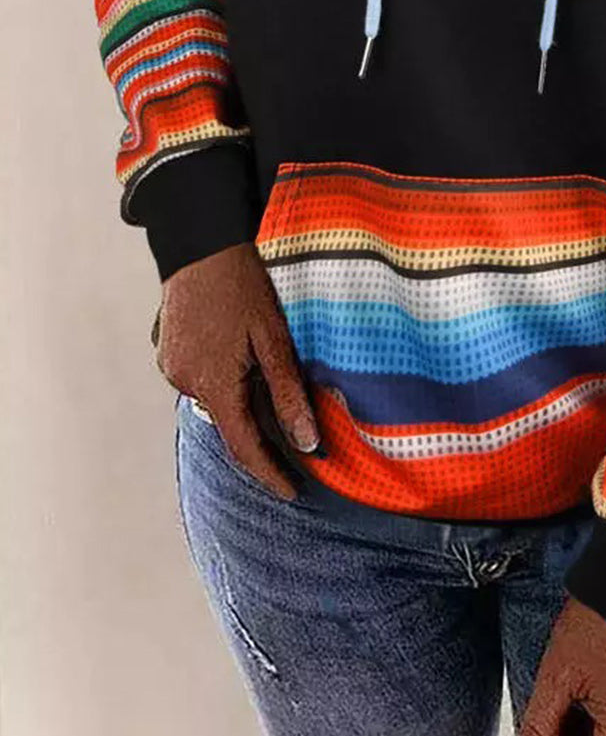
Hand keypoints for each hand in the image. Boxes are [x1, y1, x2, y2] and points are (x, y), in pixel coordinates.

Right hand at [154, 241, 318, 499]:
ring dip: (243, 402)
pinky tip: (243, 361)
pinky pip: (202, 379)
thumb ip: (288, 394)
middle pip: (230, 423)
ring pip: (217, 400)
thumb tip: (306, 442)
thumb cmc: (243, 285)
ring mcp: (173, 368)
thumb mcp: (274, 339)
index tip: (293, 492)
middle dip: (262, 435)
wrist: (201, 243)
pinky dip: (226, 380)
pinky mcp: (168, 353)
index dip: (270, 474)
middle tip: (299, 443)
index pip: (244, 448)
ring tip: (275, 391)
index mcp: (214, 384)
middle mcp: (186, 383)